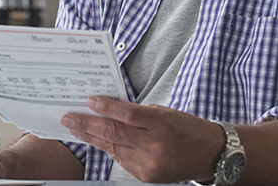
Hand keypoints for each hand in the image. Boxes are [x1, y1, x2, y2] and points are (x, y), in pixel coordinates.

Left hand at [60, 96, 222, 183]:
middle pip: (114, 134)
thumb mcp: (164, 112)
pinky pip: (121, 160)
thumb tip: (107, 109)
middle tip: (68, 118)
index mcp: (161, 124)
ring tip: (76, 128)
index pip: (128, 115)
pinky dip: (109, 149)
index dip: (106, 108)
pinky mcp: (146, 176)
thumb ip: (137, 112)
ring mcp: (150, 163)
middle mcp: (155, 145)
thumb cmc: (186, 128)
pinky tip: (97, 141)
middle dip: (87, 125)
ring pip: (113, 148)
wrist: (209, 154)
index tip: (89, 101)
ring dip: (92, 138)